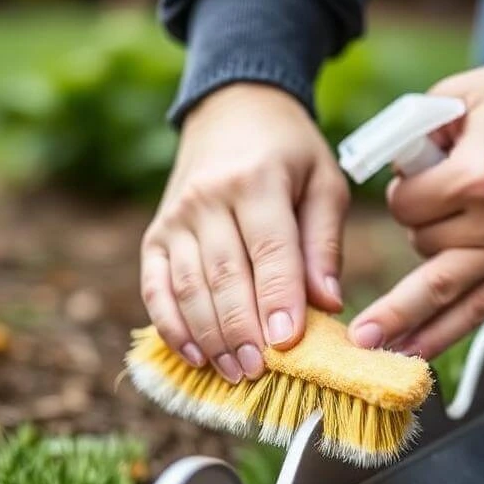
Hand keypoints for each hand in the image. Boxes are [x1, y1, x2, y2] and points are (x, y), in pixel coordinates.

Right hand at [141, 84, 348, 382]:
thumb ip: (323, 243)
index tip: (289, 343)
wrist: (231, 110)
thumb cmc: (289, 152)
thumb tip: (327, 302)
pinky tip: (194, 355)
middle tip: (261, 371)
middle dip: (242, 329)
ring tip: (235, 373)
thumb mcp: (324, 182)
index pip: (269, 249)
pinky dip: (171, 325)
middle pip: (224, 275)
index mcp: (257, 179)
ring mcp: (176, 217)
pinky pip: (156, 286)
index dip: (278, 298)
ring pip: (188, 287)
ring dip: (210, 336)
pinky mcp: (156, 235)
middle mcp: (208, 198)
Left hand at [349, 51, 483, 358]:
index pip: (408, 206)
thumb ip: (421, 128)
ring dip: (403, 317)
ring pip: (443, 292)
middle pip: (421, 247)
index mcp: (477, 177)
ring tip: (368, 346)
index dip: (403, 194)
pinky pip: (483, 309)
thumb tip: (394, 167)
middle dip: (410, 236)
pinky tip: (415, 354)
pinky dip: (446, 335)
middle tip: (358, 313)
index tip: (417, 182)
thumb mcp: (469, 92)